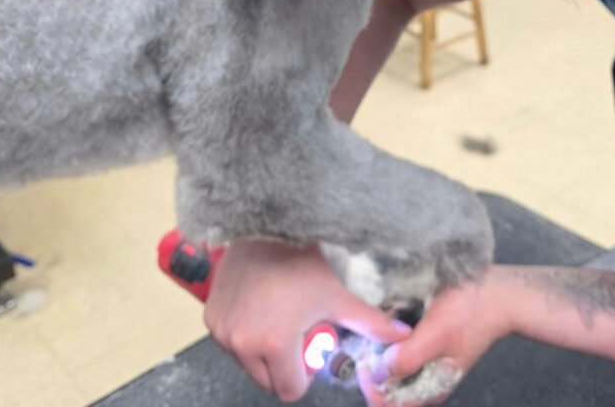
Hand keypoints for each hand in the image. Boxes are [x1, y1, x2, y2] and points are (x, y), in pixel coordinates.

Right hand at [203, 239, 410, 401]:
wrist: (267, 224)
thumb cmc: (304, 260)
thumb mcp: (339, 294)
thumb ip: (371, 323)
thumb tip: (405, 337)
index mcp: (273, 343)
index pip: (288, 390)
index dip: (304, 375)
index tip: (311, 349)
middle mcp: (240, 342)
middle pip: (266, 379)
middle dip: (284, 364)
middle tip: (298, 331)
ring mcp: (221, 329)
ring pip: (246, 361)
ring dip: (262, 349)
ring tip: (280, 315)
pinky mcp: (210, 316)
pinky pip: (229, 340)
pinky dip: (244, 333)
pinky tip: (260, 307)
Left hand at [360, 268, 514, 406]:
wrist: (497, 291)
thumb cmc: (471, 313)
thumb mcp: (438, 335)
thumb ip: (408, 358)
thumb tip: (377, 373)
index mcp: (428, 389)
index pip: (386, 404)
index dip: (371, 386)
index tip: (366, 357)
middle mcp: (422, 379)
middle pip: (383, 385)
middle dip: (370, 364)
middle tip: (364, 337)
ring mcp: (422, 360)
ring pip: (386, 364)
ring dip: (375, 348)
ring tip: (370, 325)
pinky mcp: (421, 342)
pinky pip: (395, 346)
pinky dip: (385, 336)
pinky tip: (383, 317)